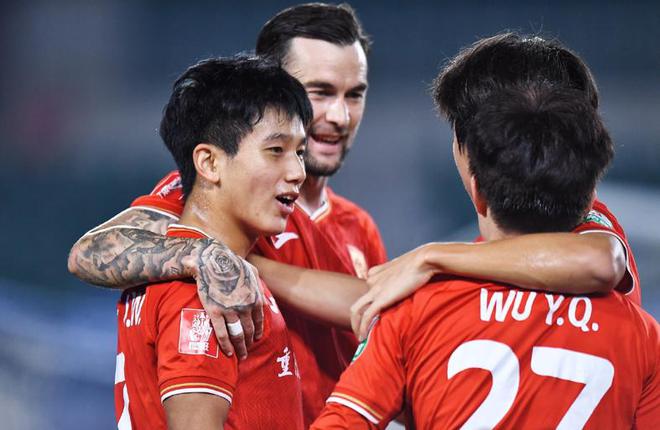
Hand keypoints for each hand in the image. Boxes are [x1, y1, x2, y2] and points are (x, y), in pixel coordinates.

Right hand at [184, 239, 263, 360]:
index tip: (256, 339)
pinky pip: (222, 334)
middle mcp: (245, 307)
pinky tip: (228, 353)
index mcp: (255, 298)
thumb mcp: (252, 271)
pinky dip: (226, 345)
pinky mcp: (215, 313)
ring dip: (240, 348)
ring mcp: (230, 311)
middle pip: (249, 331)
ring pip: (237, 335)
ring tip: (240, 355)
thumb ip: (258, 284)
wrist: (213, 260)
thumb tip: (262, 291)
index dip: (257, 332)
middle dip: (249, 343)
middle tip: (247, 351)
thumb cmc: (233, 263)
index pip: (258, 321)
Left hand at [350, 244, 434, 339]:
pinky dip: (363, 328)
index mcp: (375, 273)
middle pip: (358, 303)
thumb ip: (399, 276)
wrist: (423, 260)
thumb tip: (406, 283)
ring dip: (356, 326)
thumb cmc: (420, 262)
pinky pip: (367, 316)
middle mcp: (371, 280)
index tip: (372, 319)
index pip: (366, 293)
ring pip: (356, 311)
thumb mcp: (405, 268)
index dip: (368, 307)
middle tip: (362, 332)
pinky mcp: (381, 298)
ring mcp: (375, 289)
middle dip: (356, 319)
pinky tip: (364, 338)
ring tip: (361, 338)